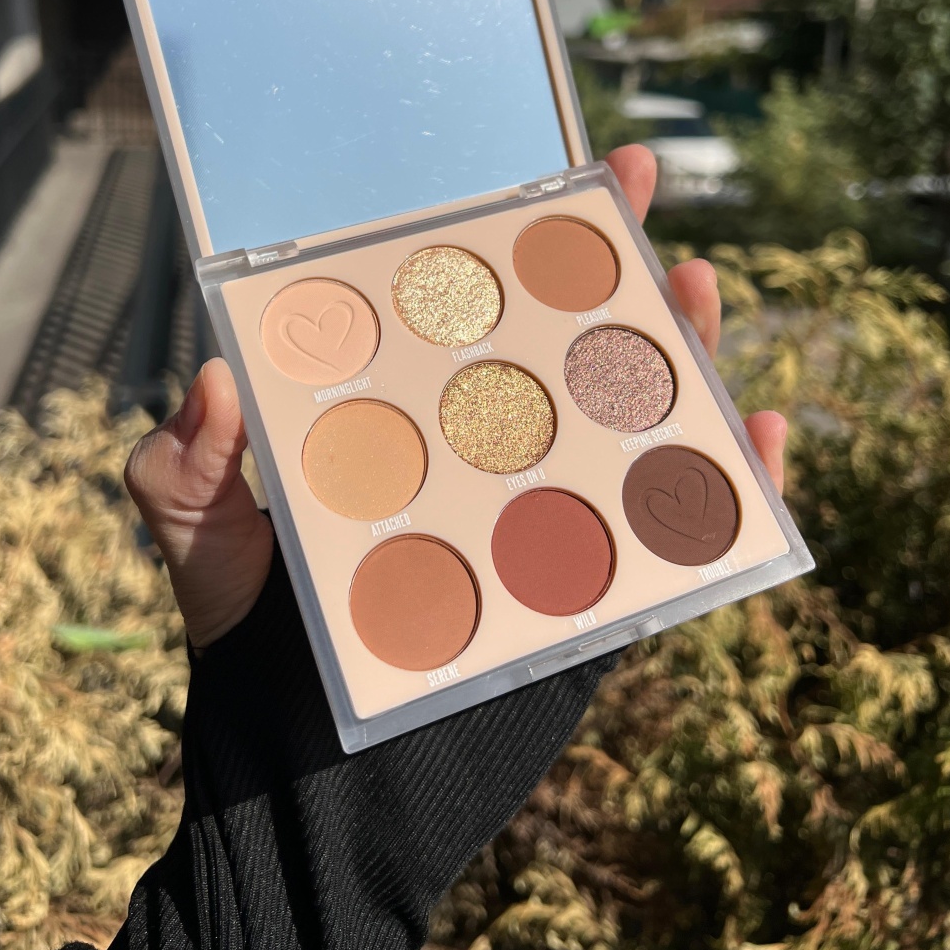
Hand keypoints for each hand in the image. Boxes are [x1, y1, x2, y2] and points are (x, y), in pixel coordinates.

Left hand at [124, 144, 787, 648]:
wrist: (304, 780)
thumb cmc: (248, 645)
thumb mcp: (197, 538)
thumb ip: (186, 462)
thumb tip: (216, 380)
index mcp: (410, 422)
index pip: (470, 316)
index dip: (512, 244)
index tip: (550, 169)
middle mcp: (486, 456)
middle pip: (566, 348)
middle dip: (613, 264)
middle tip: (642, 186)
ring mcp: (545, 520)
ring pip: (630, 421)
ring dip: (682, 350)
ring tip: (698, 284)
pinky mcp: (590, 597)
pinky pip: (677, 537)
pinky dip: (736, 489)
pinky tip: (763, 437)